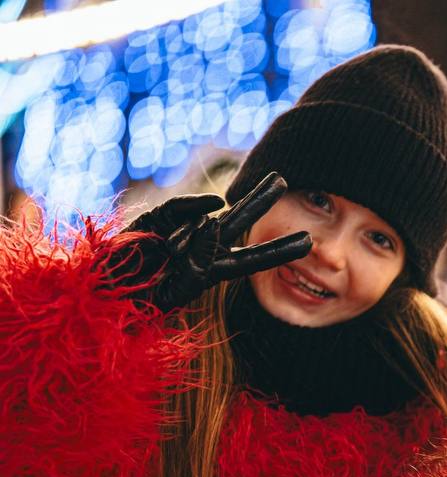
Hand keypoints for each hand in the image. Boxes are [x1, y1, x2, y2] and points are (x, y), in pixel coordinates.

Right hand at [114, 172, 311, 311]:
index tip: (308, 242)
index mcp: (213, 269)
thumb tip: (215, 221)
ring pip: (213, 213)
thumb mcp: (176, 290)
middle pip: (239, 219)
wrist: (105, 289)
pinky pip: (185, 207)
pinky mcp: (161, 216)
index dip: (279, 249)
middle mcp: (203, 245)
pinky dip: (196, 206)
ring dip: (209, 228)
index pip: (253, 258)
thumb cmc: (142, 297)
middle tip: (283, 178)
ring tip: (190, 239)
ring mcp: (183, 228)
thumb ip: (198, 264)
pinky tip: (212, 204)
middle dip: (261, 199)